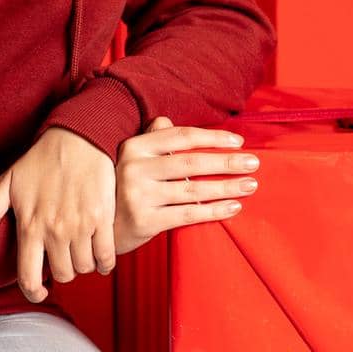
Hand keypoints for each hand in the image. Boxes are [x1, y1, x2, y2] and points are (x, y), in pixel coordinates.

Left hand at [0, 127, 115, 302]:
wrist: (77, 137)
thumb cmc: (40, 160)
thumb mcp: (8, 183)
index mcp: (29, 226)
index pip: (28, 278)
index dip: (33, 293)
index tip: (40, 293)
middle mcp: (54, 230)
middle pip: (62, 275)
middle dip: (63, 271)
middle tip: (63, 258)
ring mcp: (80, 225)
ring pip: (84, 267)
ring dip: (83, 264)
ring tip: (80, 251)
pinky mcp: (103, 218)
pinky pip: (106, 256)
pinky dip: (105, 262)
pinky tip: (101, 256)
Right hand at [112, 116, 260, 256]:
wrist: (99, 230)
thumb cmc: (123, 189)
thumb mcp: (131, 160)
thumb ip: (151, 140)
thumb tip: (165, 121)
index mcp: (134, 147)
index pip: (181, 137)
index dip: (212, 138)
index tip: (238, 141)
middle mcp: (135, 169)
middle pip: (191, 162)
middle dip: (226, 162)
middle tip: (253, 163)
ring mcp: (138, 195)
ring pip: (192, 189)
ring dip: (226, 187)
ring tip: (250, 185)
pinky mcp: (144, 221)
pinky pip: (187, 214)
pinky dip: (213, 210)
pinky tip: (233, 207)